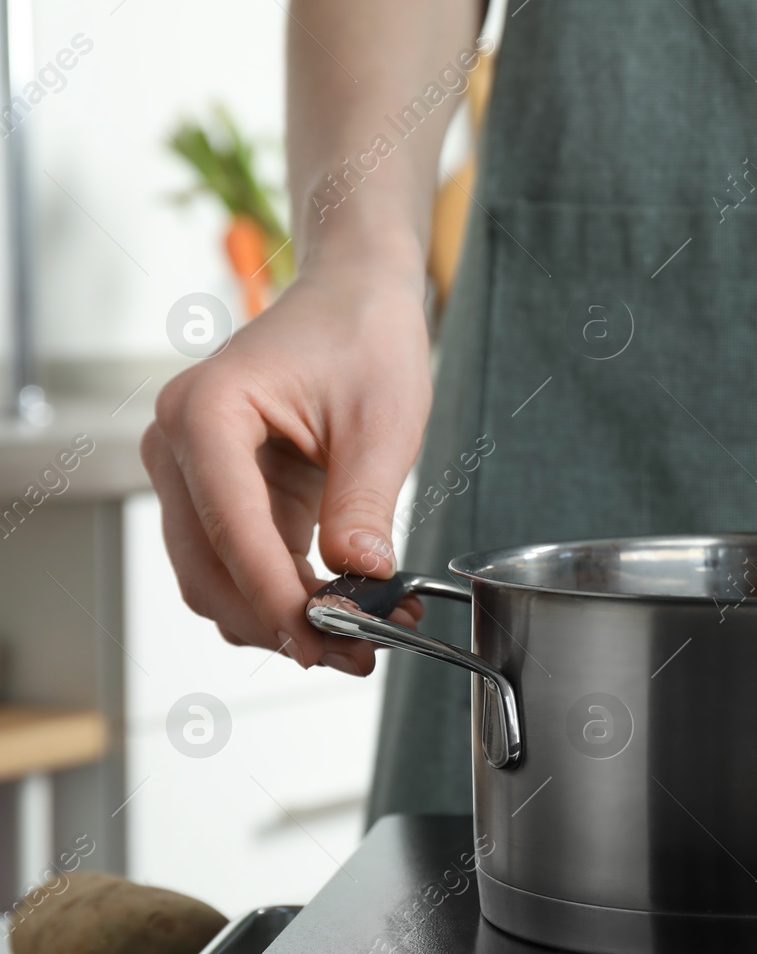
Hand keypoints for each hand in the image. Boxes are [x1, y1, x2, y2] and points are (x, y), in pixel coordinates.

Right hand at [141, 261, 430, 672]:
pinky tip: (344, 608)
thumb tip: (361, 578)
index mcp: (207, 413)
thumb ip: (363, 502)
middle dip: (279, 622)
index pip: (231, 529)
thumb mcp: (382, 422)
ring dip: (279, 618)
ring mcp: (189, 471)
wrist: (354, 299)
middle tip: (356, 654)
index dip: (277, 597)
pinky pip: (237, 561)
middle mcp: (178, 444)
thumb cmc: (363, 337)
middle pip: (207, 569)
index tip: (326, 639)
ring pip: (214, 578)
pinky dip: (283, 594)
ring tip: (360, 637)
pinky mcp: (216, 491)